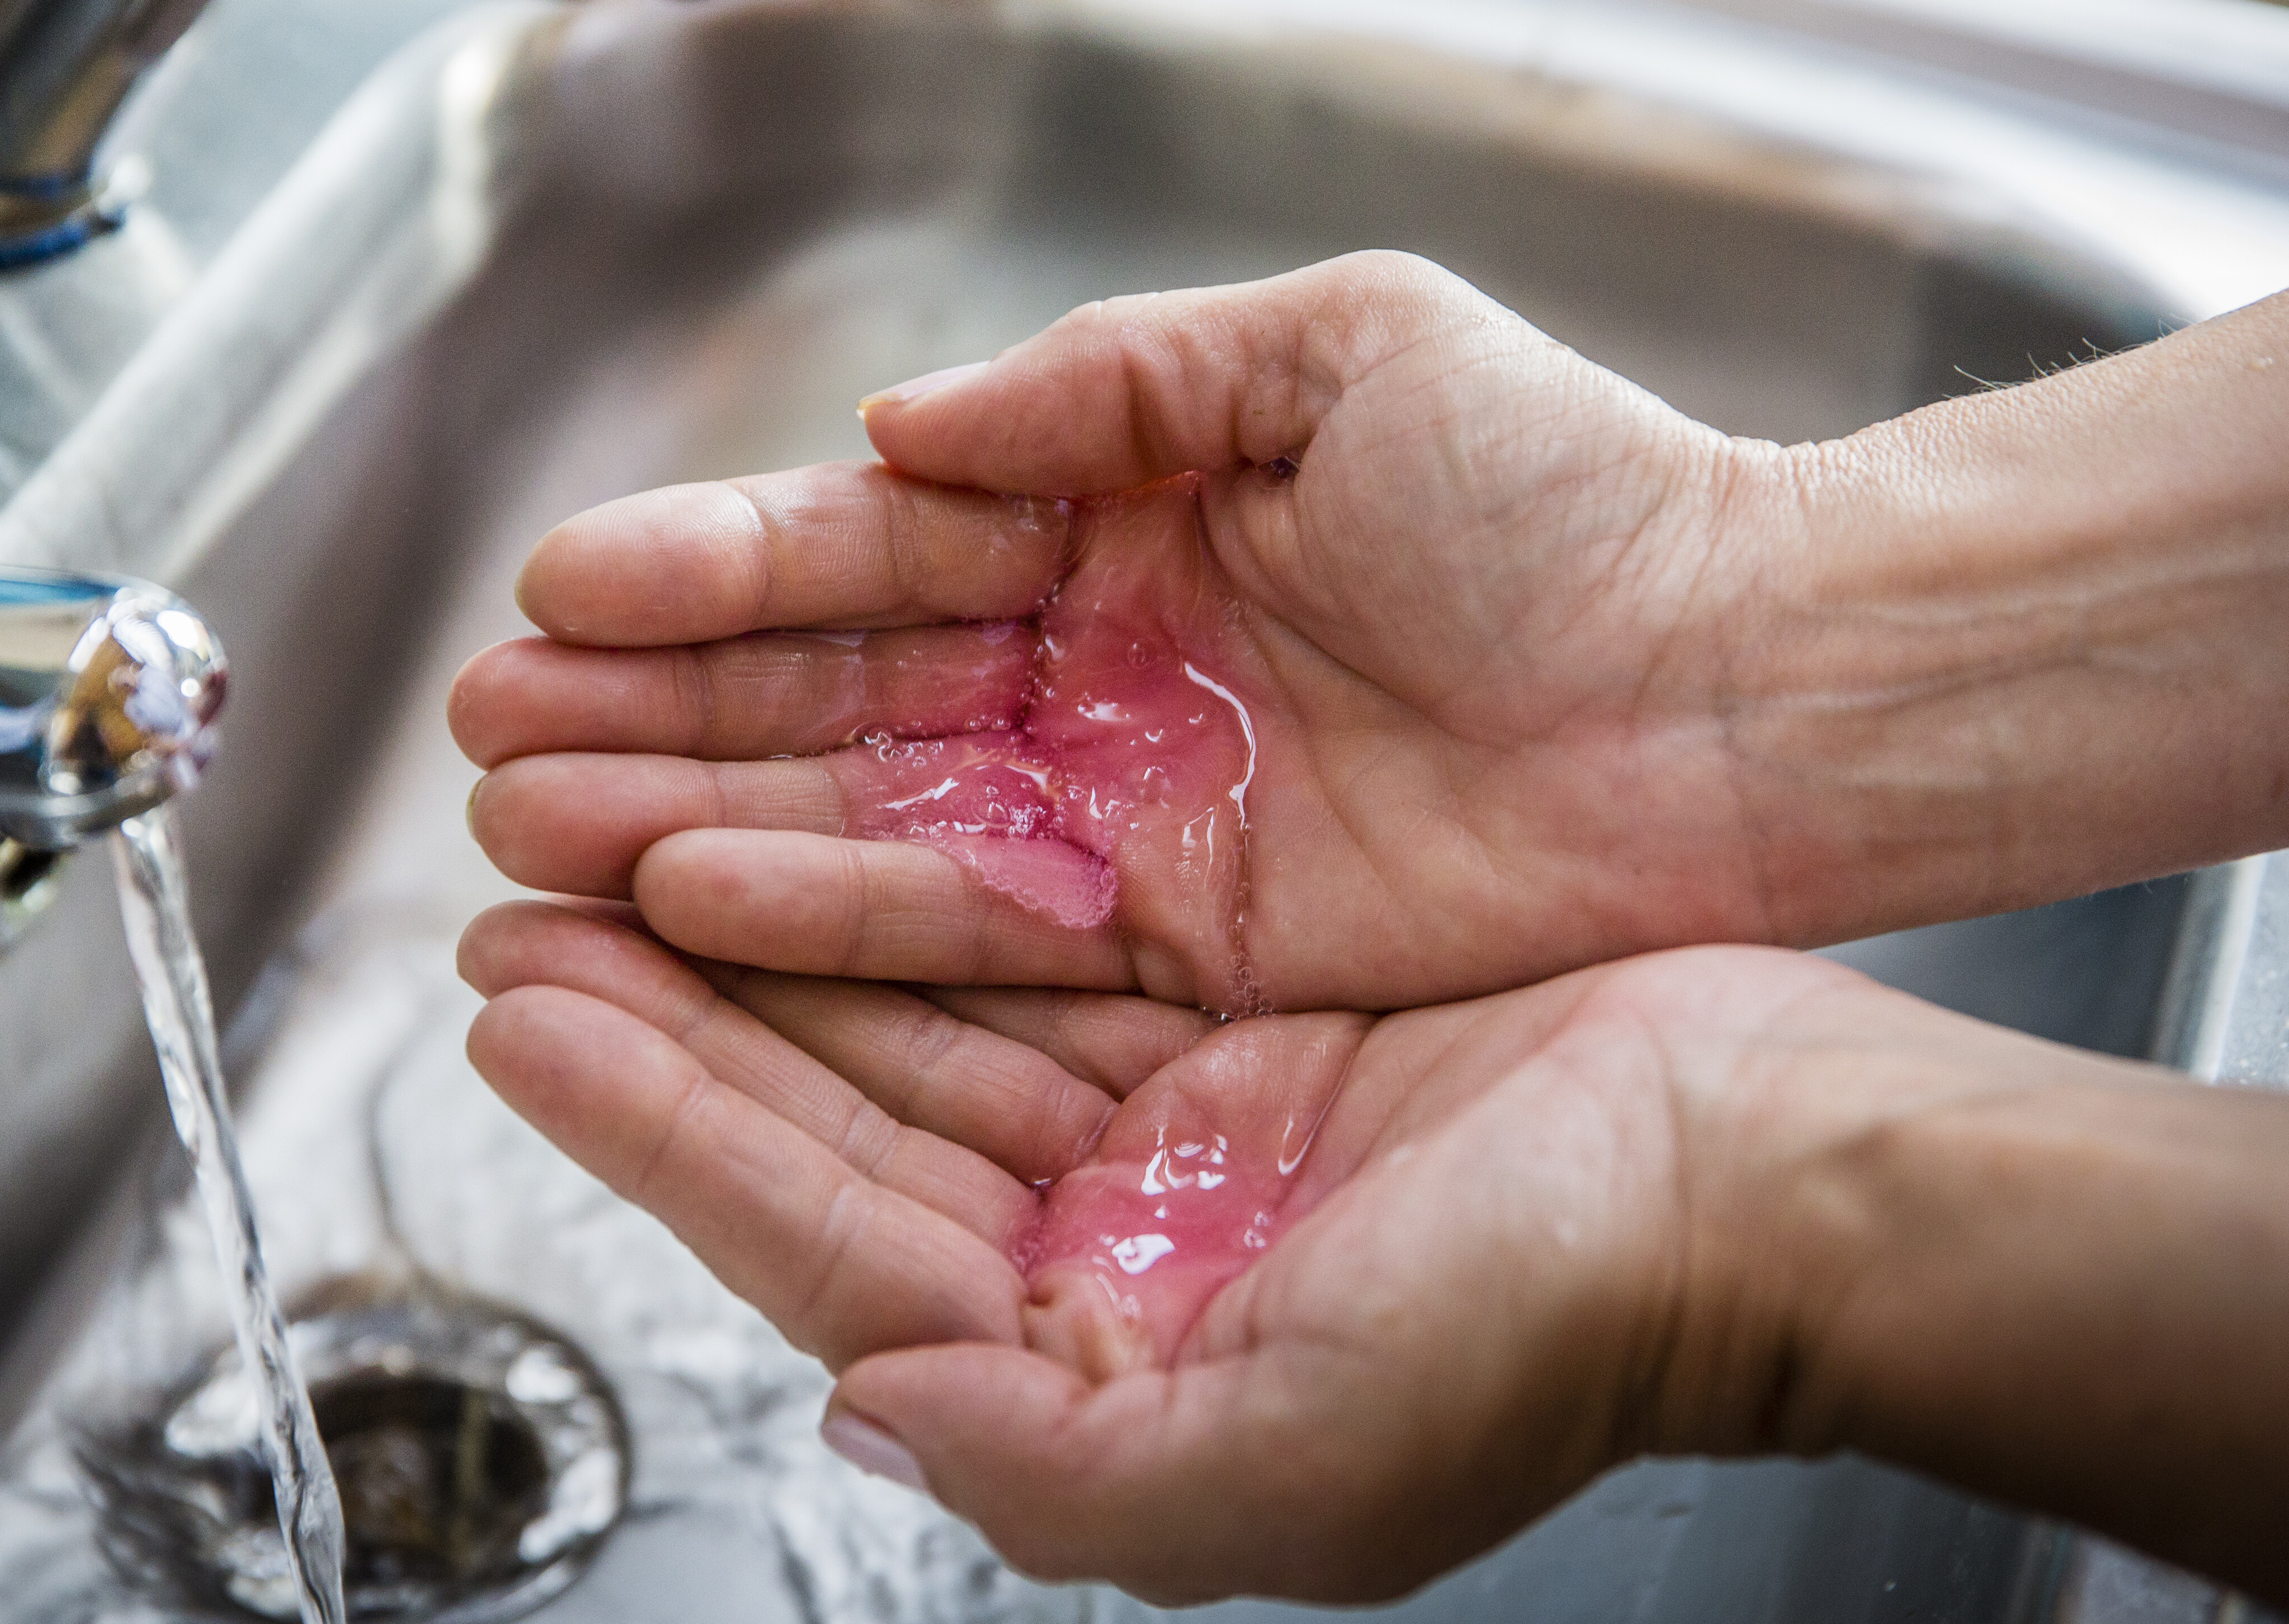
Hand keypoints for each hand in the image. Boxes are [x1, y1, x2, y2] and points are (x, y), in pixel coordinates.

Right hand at [454, 253, 1803, 1011]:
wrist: (1745, 677)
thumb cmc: (1580, 487)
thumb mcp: (1345, 347)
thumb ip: (1111, 378)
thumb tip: (902, 421)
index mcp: (1116, 513)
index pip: (873, 543)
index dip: (717, 562)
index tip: (569, 579)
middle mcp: (1092, 665)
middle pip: (831, 689)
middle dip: (655, 701)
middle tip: (494, 721)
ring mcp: (1122, 806)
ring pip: (866, 813)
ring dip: (694, 815)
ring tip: (534, 823)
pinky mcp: (1175, 935)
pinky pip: (973, 926)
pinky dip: (833, 915)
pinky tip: (698, 899)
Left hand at [457, 900, 1887, 1605]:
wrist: (1777, 1175)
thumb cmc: (1572, 1319)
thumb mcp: (1310, 1452)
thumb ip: (1067, 1467)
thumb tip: (869, 1411)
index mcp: (1097, 1373)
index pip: (821, 1232)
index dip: (662, 1123)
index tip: (526, 1009)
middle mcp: (1103, 1258)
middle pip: (832, 1115)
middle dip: (667, 1008)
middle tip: (511, 894)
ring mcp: (1160, 1133)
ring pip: (903, 1015)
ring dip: (757, 929)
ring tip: (608, 838)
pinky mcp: (1227, 1022)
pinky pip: (1020, 942)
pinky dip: (904, 886)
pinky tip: (807, 821)